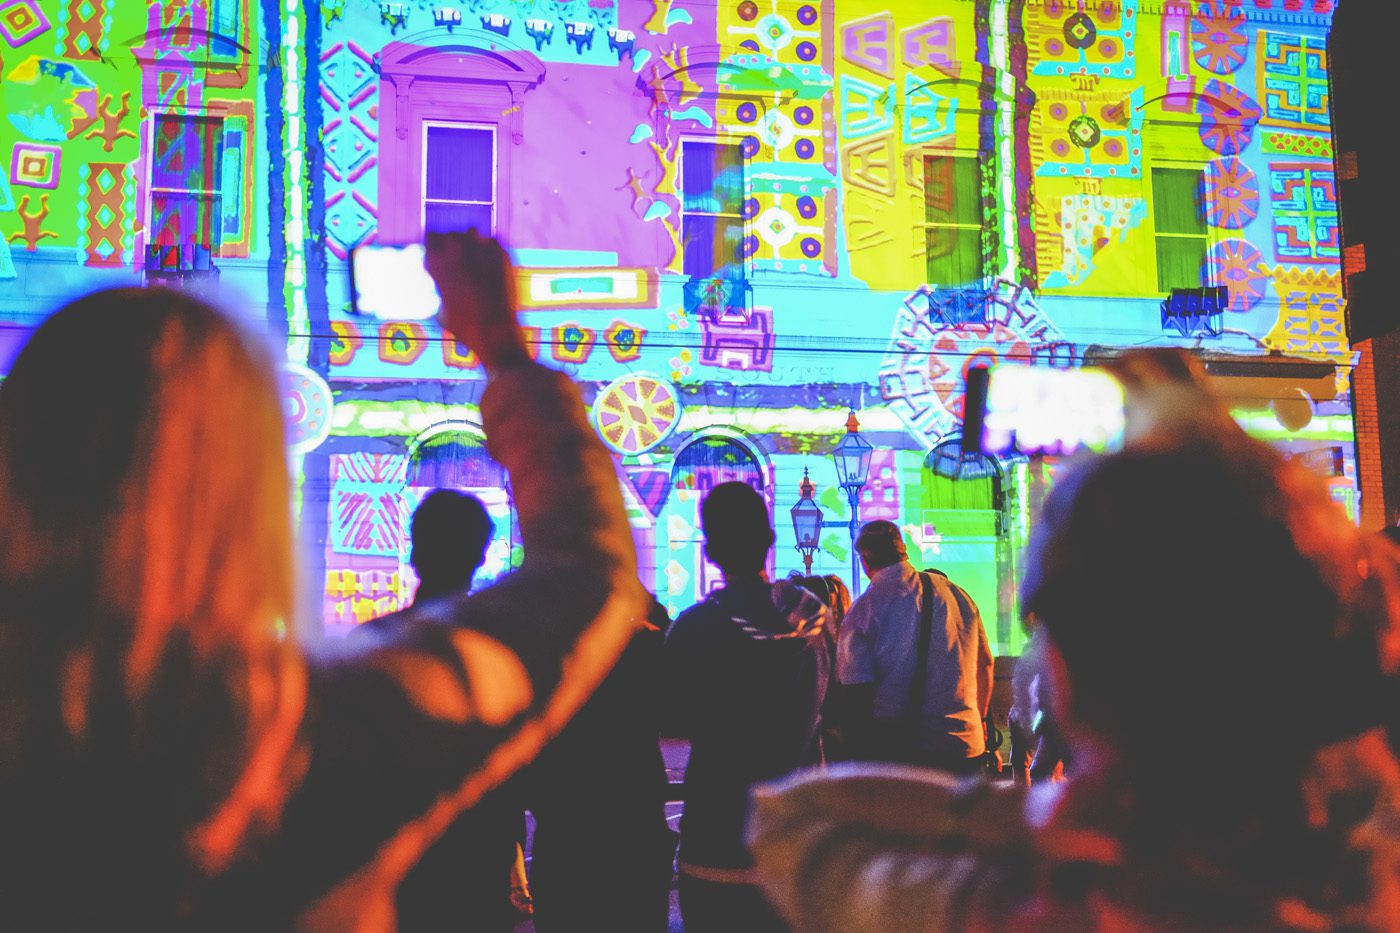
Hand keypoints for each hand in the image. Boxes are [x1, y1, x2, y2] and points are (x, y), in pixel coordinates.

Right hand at [425, 231, 528, 372]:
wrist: (494, 330)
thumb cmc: (464, 325)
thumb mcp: (440, 308)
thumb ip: (439, 287)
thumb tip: (440, 286)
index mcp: (435, 259)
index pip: (430, 236)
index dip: (435, 246)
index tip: (440, 254)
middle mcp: (455, 248)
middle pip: (451, 234)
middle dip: (453, 245)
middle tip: (460, 261)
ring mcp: (479, 247)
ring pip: (471, 233)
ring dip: (471, 244)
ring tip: (476, 261)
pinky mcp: (500, 252)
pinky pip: (491, 243)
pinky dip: (490, 251)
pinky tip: (491, 265)